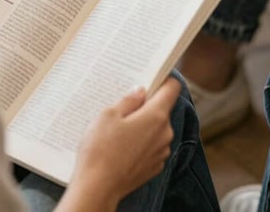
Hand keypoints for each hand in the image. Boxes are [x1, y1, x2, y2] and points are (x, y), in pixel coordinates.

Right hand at [61, 78, 180, 211]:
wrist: (97, 190)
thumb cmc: (100, 151)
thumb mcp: (108, 115)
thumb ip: (128, 100)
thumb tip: (140, 91)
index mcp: (157, 116)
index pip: (173, 88)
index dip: (164, 80)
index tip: (153, 78)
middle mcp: (165, 133)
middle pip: (163, 109)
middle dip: (147, 106)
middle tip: (124, 108)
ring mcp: (161, 152)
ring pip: (157, 129)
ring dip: (144, 126)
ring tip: (119, 131)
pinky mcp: (154, 167)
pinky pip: (152, 147)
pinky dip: (141, 144)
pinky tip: (122, 148)